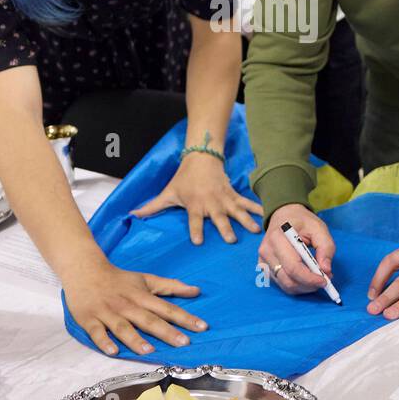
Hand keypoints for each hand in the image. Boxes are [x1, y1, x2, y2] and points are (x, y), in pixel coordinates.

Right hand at [61, 260, 206, 356]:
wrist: (84, 270)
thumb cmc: (119, 279)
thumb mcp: (146, 279)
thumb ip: (170, 286)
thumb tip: (196, 291)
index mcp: (141, 296)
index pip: (166, 308)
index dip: (185, 317)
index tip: (202, 327)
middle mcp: (126, 305)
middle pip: (148, 319)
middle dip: (166, 331)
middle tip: (183, 343)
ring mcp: (107, 312)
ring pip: (122, 327)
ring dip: (135, 338)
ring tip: (148, 350)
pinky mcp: (89, 319)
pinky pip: (96, 332)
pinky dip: (104, 341)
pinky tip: (113, 351)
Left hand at [132, 152, 262, 244]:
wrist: (201, 158)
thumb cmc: (183, 179)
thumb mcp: (168, 193)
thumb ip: (152, 207)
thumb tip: (132, 214)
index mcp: (194, 205)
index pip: (194, 220)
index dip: (195, 230)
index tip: (197, 241)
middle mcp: (211, 204)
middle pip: (218, 218)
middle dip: (225, 228)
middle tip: (231, 239)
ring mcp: (224, 199)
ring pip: (237, 211)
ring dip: (246, 221)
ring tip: (255, 231)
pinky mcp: (233, 194)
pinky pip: (246, 202)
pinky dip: (257, 208)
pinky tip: (266, 216)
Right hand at [257, 204, 333, 294]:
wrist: (283, 215)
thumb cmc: (302, 221)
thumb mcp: (319, 228)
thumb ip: (326, 247)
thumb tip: (326, 270)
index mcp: (278, 238)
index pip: (293, 267)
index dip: (310, 278)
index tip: (325, 281)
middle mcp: (267, 251)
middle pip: (288, 280)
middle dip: (309, 285)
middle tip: (324, 280)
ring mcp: (263, 260)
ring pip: (285, 285)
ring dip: (304, 287)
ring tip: (316, 277)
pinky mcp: (264, 268)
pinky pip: (282, 284)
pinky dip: (296, 285)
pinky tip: (305, 276)